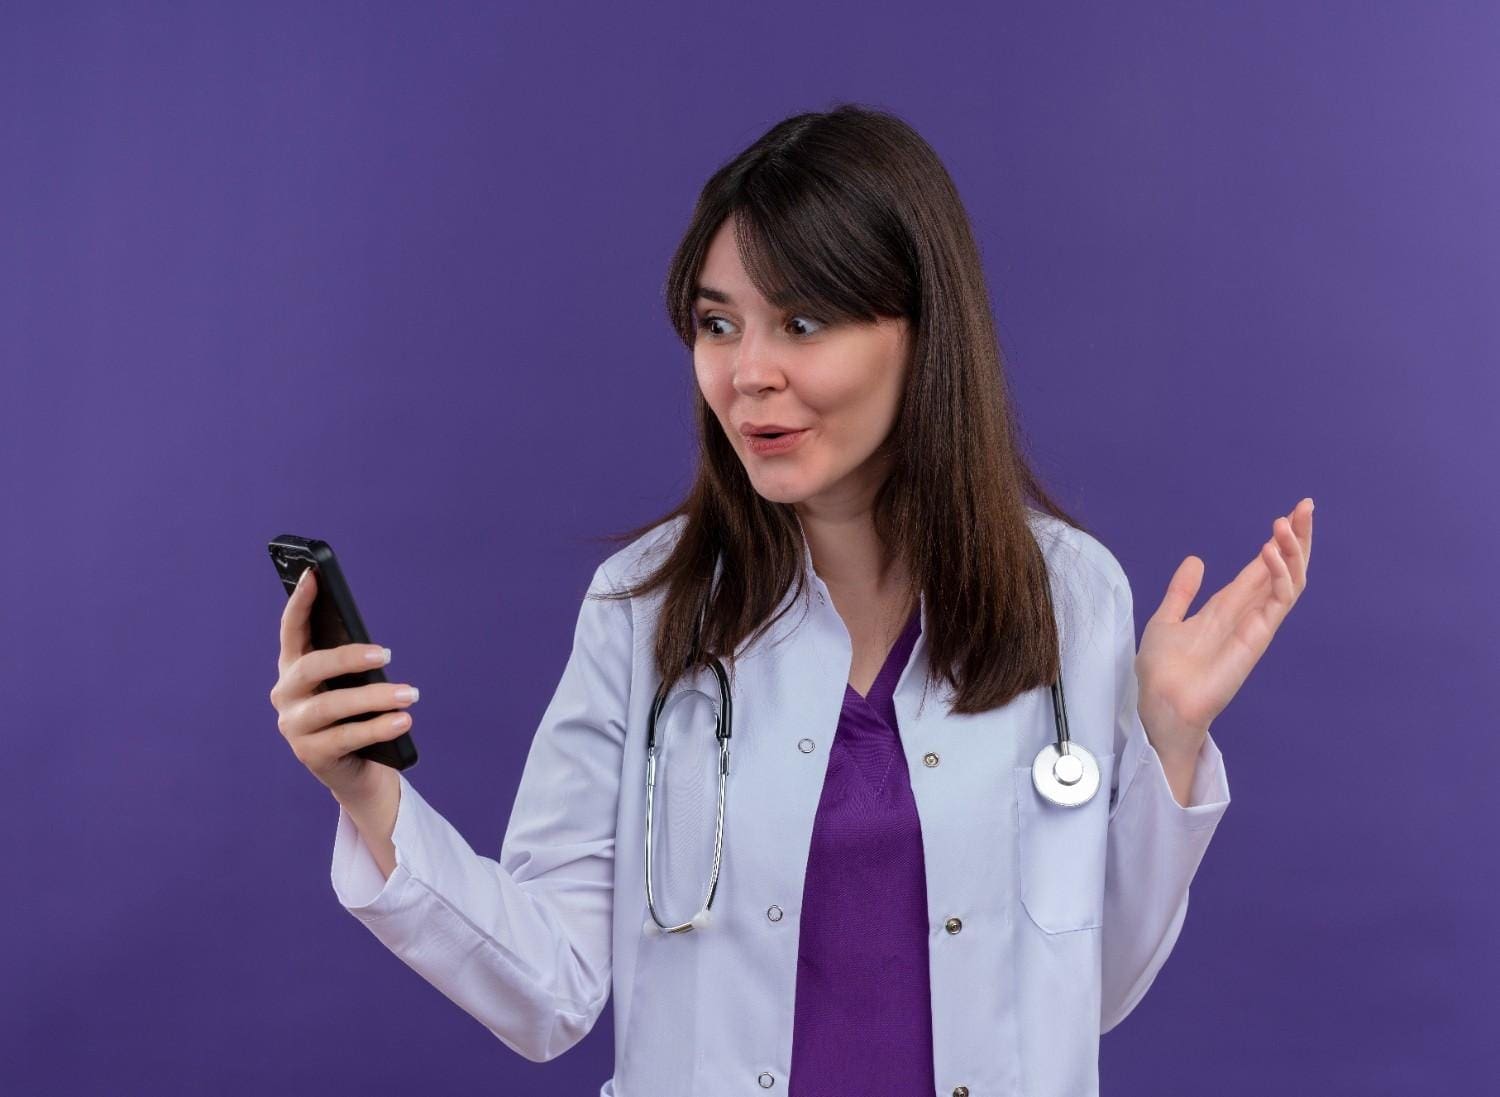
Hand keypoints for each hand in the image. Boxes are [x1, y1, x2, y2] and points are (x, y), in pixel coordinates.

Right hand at [268, 567, 418, 805]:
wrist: (357, 771)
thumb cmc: (357, 715)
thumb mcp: (354, 684)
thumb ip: (353, 663)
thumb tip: (376, 650)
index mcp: (294, 668)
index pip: (292, 629)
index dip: (300, 602)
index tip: (314, 574)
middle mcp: (286, 694)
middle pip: (312, 667)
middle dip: (349, 657)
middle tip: (388, 654)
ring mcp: (293, 726)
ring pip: (331, 705)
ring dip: (375, 697)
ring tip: (411, 694)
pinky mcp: (310, 754)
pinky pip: (346, 737)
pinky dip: (377, 727)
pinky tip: (403, 721)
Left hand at [1135, 497, 1313, 756]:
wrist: (1159, 704)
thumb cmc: (1162, 672)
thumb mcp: (1167, 620)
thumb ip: (1182, 592)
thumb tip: (1196, 560)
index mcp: (1227, 608)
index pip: (1261, 569)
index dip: (1277, 542)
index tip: (1291, 512)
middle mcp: (1246, 614)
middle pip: (1283, 570)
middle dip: (1297, 539)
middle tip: (1306, 506)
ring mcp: (1255, 626)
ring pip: (1289, 582)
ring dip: (1293, 551)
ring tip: (1286, 523)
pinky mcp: (1257, 639)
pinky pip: (1278, 603)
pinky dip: (1280, 575)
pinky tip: (1270, 552)